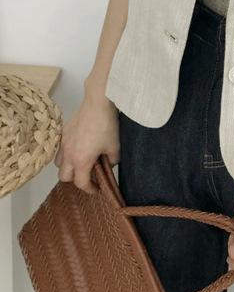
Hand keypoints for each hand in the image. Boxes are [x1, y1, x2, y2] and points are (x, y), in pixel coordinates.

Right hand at [53, 75, 119, 193]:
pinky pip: (60, 149)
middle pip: (65, 177)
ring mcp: (63, 143)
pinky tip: (78, 147)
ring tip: (82, 161)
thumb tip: (109, 164)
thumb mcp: (115, 146)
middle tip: (89, 175)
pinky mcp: (63, 132)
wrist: (97, 102)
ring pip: (59, 163)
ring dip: (68, 167)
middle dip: (76, 180)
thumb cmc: (107, 124)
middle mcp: (68, 154)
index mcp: (81, 160)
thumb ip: (112, 160)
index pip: (81, 183)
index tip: (97, 189)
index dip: (90, 189)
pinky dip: (66, 153)